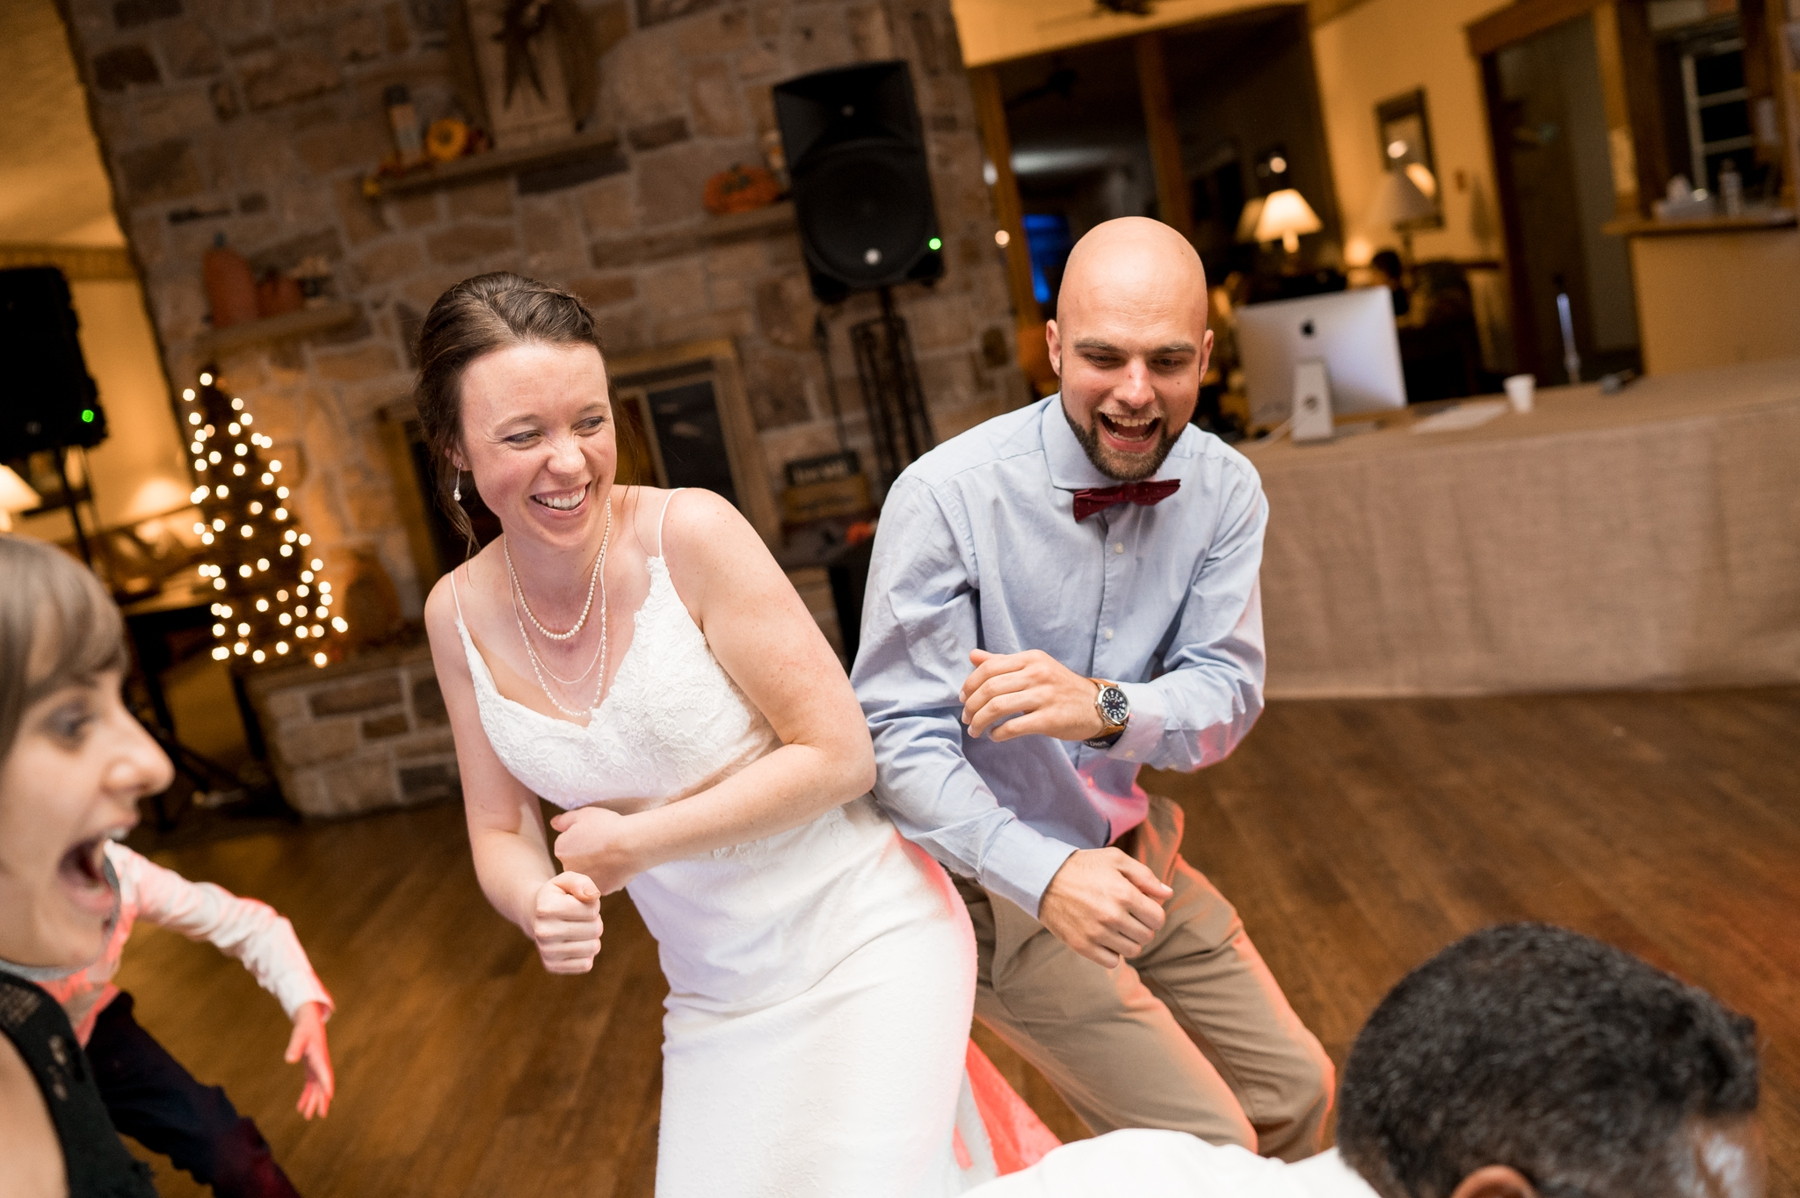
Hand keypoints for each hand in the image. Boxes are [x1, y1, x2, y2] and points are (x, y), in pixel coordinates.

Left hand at [284, 1002, 333, 1118]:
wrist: (309, 1019)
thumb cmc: (305, 1027)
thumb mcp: (299, 1036)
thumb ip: (294, 1047)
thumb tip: (289, 1060)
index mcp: (320, 1057)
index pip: (325, 1074)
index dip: (327, 1085)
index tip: (330, 1097)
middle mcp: (321, 1064)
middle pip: (322, 1085)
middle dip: (321, 1100)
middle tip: (320, 1115)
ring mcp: (317, 1066)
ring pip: (317, 1087)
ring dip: (313, 1101)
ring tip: (306, 1116)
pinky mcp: (311, 1066)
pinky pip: (310, 1084)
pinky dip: (306, 1095)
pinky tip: (300, 1106)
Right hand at [530, 872, 603, 973]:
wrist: (534, 915)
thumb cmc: (557, 895)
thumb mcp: (566, 880)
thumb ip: (582, 882)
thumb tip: (593, 896)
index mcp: (546, 908)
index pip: (592, 910)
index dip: (593, 905)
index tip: (580, 903)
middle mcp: (543, 932)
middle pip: (595, 929)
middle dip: (594, 921)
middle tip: (581, 917)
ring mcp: (546, 952)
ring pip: (593, 948)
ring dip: (592, 937)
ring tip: (579, 928)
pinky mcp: (551, 966)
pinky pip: (586, 964)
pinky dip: (586, 953)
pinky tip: (575, 943)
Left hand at [550, 806, 645, 894]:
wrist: (631, 845)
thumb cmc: (607, 827)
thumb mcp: (583, 814)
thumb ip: (564, 820)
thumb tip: (553, 823)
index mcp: (561, 850)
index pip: (566, 846)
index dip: (581, 838)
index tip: (593, 835)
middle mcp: (568, 869)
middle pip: (575, 862)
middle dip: (585, 856)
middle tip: (602, 845)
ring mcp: (585, 881)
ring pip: (590, 873)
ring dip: (597, 867)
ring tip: (612, 855)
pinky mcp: (602, 890)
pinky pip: (604, 882)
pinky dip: (610, 875)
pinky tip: (618, 865)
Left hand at [961, 649, 1107, 741]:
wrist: (1098, 706)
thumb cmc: (1060, 688)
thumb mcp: (1034, 668)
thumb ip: (1003, 662)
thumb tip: (972, 655)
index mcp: (1031, 659)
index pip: (989, 667)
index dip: (970, 684)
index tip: (963, 698)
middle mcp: (1037, 673)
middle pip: (990, 688)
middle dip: (972, 706)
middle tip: (967, 718)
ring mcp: (1045, 695)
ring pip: (998, 707)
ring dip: (980, 721)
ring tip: (975, 730)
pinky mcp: (1050, 718)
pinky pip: (1014, 726)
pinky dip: (998, 733)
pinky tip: (995, 736)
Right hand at [1039, 848, 1173, 968]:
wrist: (1043, 878)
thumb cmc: (1083, 866)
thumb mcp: (1116, 859)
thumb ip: (1145, 876)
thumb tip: (1167, 893)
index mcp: (1124, 894)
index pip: (1157, 918)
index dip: (1154, 913)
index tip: (1143, 908)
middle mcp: (1112, 916)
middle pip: (1147, 936)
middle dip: (1143, 927)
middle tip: (1129, 917)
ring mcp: (1096, 933)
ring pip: (1132, 951)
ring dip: (1129, 940)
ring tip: (1117, 927)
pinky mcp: (1082, 946)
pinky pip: (1112, 961)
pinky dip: (1112, 953)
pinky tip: (1105, 937)